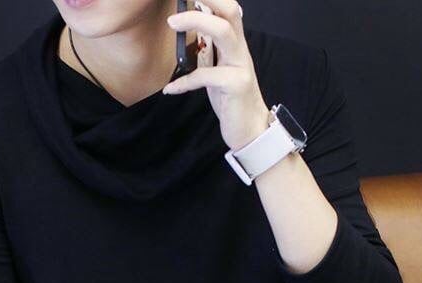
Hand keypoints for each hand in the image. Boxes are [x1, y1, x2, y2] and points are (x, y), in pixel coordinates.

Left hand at [163, 0, 269, 150]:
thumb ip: (209, 53)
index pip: (227, 11)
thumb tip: (193, 34)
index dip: (212, 0)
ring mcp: (240, 66)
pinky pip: (206, 76)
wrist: (251, 130)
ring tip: (172, 23)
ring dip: (195, 21)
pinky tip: (171, 89)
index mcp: (235, 45)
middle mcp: (240, 50)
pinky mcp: (236, 85)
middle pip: (229, 11)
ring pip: (222, 32)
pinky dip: (184, 82)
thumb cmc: (231, 100)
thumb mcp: (217, 72)